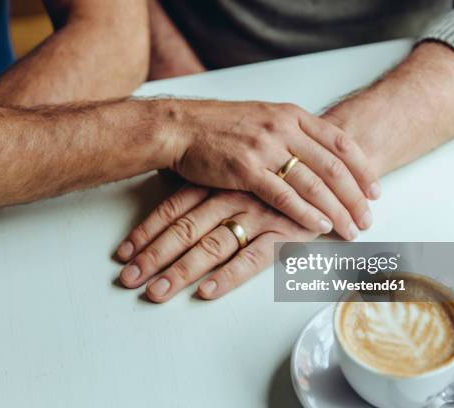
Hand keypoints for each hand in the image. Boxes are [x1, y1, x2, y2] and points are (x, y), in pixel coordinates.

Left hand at [115, 185, 333, 301]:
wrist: (330, 160)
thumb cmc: (277, 172)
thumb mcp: (239, 173)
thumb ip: (206, 185)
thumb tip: (164, 193)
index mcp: (219, 181)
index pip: (174, 208)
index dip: (147, 231)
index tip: (123, 255)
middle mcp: (233, 196)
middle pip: (185, 229)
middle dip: (154, 257)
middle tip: (128, 281)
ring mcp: (258, 214)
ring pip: (213, 245)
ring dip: (182, 271)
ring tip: (157, 293)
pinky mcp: (283, 233)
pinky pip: (252, 257)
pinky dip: (229, 275)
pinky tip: (207, 291)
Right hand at [165, 100, 380, 236]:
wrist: (181, 126)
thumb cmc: (219, 125)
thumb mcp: (263, 118)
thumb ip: (291, 133)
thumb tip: (317, 153)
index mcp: (291, 115)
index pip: (340, 142)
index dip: (362, 168)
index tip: (375, 190)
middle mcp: (284, 128)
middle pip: (334, 166)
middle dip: (356, 196)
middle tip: (369, 217)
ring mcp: (265, 148)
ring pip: (314, 183)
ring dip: (337, 209)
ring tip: (352, 228)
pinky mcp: (245, 170)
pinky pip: (284, 195)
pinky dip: (306, 213)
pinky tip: (321, 226)